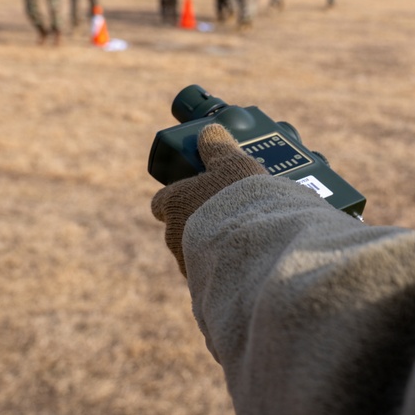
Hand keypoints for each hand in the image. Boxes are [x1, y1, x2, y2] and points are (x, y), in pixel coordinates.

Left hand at [151, 124, 266, 276]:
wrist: (253, 246)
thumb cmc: (237, 199)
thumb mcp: (232, 163)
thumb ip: (218, 146)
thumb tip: (210, 130)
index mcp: (174, 203)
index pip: (161, 202)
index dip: (173, 198)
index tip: (189, 194)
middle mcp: (173, 234)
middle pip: (179, 227)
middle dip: (197, 222)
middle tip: (225, 213)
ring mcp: (188, 263)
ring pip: (195, 252)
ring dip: (212, 245)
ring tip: (241, 237)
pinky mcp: (205, 285)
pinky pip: (212, 273)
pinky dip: (224, 266)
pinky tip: (246, 258)